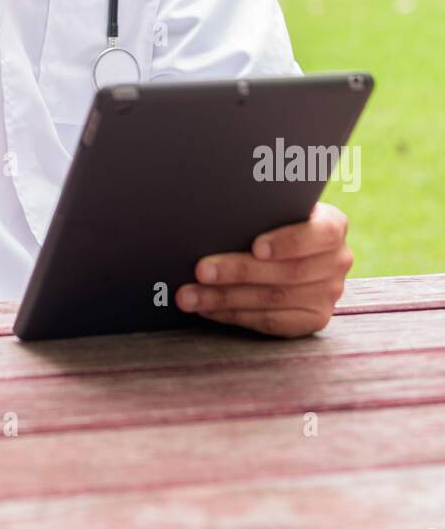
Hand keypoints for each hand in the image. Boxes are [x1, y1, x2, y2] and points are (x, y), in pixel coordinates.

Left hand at [175, 201, 352, 336]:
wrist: (290, 247)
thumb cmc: (272, 218)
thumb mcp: (276, 206)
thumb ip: (262, 208)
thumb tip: (219, 209)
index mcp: (333, 225)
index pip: (321, 234)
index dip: (288, 242)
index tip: (256, 247)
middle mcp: (337, 261)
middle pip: (287, 272)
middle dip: (239, 272)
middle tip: (201, 270)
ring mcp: (328, 294)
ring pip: (273, 299)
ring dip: (225, 298)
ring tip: (190, 295)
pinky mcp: (313, 319)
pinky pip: (271, 322)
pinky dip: (234, 315)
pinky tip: (208, 309)